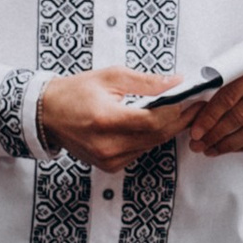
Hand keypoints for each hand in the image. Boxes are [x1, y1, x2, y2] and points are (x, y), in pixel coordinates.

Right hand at [38, 67, 178, 170]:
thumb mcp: (110, 77)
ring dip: (167, 130)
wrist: (47, 114)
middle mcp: (107, 145)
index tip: (192, 100)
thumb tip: (175, 82)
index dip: (178, 112)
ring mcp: (108, 159)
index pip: (153, 121)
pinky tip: (155, 125)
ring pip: (151, 146)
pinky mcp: (109, 166)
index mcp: (106, 119)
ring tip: (180, 113)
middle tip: (195, 107)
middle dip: (180, 121)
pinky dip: (150, 139)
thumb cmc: (75, 92)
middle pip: (157, 136)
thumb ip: (146, 82)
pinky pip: (139, 152)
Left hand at [189, 45, 242, 156]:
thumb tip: (201, 102)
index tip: (195, 130)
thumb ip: (233, 75)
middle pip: (240, 117)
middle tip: (198, 144)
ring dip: (229, 144)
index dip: (209, 116)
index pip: (230, 96)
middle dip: (215, 134)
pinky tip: (233, 147)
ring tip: (211, 149)